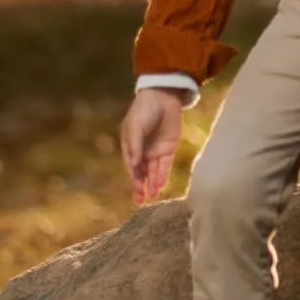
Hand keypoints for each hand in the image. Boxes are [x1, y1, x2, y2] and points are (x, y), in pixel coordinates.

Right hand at [120, 89, 185, 204]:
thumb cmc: (144, 110)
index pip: (132, 167)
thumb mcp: (136, 127)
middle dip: (141, 187)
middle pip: (141, 173)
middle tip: (141, 202)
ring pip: (153, 171)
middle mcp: (142, 151)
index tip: (137, 191)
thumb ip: (135, 146)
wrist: (163, 97)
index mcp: (130, 146)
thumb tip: (134, 166)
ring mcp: (155, 151)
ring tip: (153, 196)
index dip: (134, 179)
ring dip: (153, 183)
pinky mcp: (169, 148)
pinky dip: (163, 175)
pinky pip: (165, 165)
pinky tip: (161, 185)